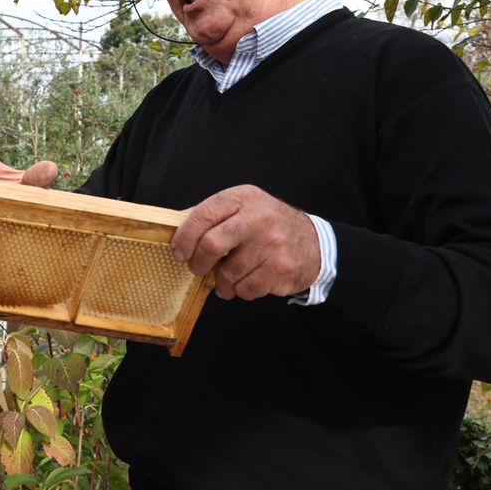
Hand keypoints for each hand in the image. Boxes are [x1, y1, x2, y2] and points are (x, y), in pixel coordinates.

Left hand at [172, 185, 321, 300]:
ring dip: (221, 282)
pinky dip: (240, 291)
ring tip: (225, 280)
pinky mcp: (282, 267)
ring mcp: (273, 243)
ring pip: (228, 272)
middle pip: (212, 244)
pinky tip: (245, 284)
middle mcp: (259, 217)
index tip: (179, 252)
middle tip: (197, 269)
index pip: (204, 214)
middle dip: (198, 263)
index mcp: (243, 198)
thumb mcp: (242, 208)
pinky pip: (246, 288)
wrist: (314, 243)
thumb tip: (175, 227)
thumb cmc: (267, 226)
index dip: (185, 237)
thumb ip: (211, 215)